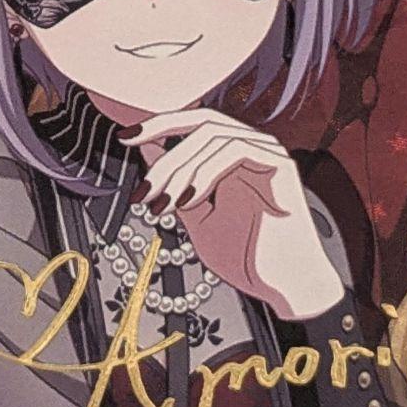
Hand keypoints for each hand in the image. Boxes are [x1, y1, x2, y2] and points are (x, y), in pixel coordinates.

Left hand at [120, 109, 344, 319]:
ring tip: (163, 204)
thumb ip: (175, 182)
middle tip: (143, 187)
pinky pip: (235, 149)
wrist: (282, 285)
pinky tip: (189, 200)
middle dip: (162, 150)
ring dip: (179, 169)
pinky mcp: (280, 163)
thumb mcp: (195, 214)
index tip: (124, 136)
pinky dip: (204, 172)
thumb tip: (146, 149)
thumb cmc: (246, 254)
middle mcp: (251, 145)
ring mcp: (267, 151)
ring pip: (211, 135)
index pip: (192, 123)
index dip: (157, 124)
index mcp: (231, 154)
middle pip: (199, 121)